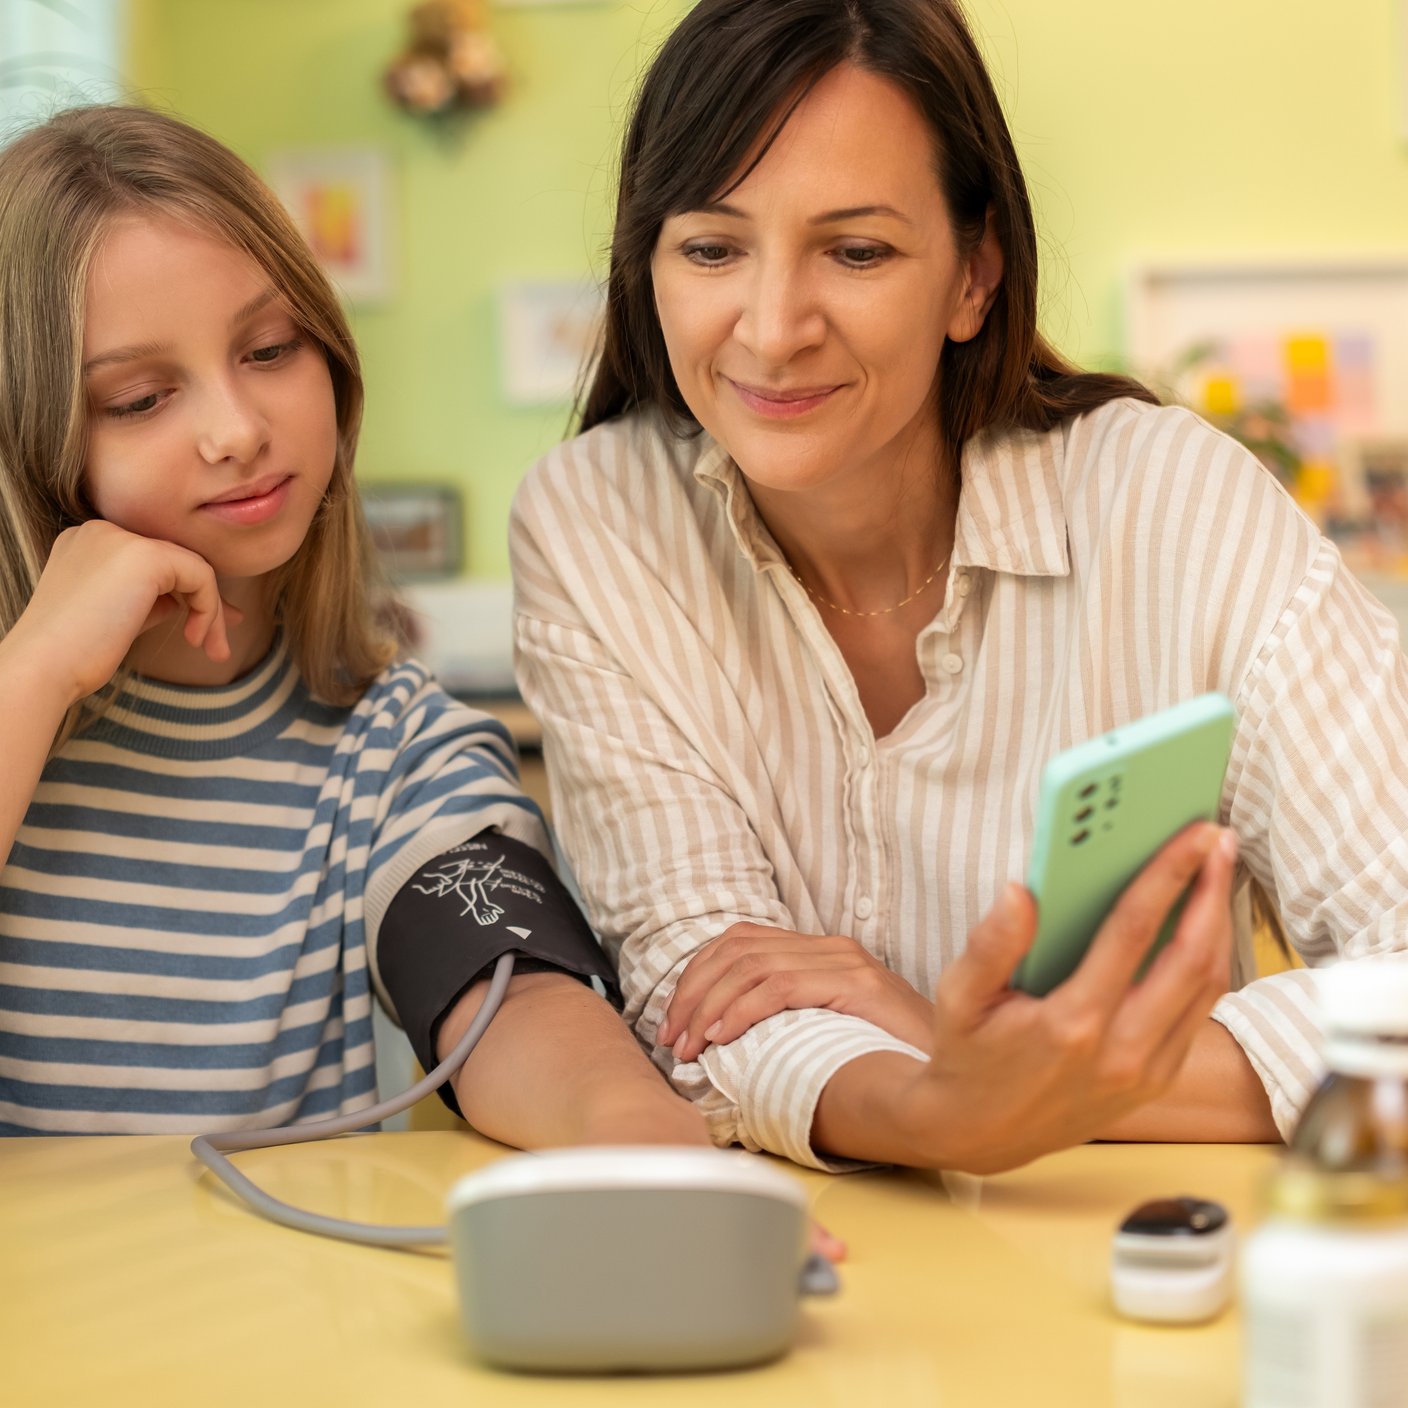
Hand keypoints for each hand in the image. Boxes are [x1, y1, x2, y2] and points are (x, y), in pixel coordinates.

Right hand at [2, 520, 238, 705]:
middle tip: (220, 641)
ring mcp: (123, 538)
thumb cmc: (76, 653)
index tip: (204, 629)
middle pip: (175, 560)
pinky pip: (201, 576)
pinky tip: (195, 639)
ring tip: (215, 651)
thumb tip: (184, 601)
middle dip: (208, 601)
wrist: (45, 665)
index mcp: (89, 542)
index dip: (185, 592)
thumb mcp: (118, 616)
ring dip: (212, 612)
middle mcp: (103, 531)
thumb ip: (150, 599)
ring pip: (192, 568)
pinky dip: (209, 609)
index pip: (154, 560)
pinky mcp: (145, 555)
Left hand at [657, 922, 933, 1060]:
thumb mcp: (827, 1034)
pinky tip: (723, 1036)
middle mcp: (831, 948)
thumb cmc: (889, 1063)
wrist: (959, 1075)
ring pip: (751, 966)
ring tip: (691, 1045)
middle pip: (736, 950)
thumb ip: (787, 1024)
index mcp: (820, 953)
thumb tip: (722, 1044)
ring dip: (709, 1006)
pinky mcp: (857, 984)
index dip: (696, 978)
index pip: (739, 944)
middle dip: (692, 993)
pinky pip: (781, 986)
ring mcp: (846, 962)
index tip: (673, 1022)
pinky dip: (743, 1009)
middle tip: (671, 1039)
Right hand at [894, 821, 1237, 1173]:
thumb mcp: (958, 996)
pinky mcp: (1158, 1079)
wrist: (983, 1133)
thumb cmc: (969, 1055)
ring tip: (1218, 871)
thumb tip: (1021, 890)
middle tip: (1218, 838)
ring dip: (1218, 923)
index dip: (1168, 875)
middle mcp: (1121, 1051)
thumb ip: (990, 943)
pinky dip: (1209, 960)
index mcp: (1071, 1024)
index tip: (1192, 835)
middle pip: (1190, 957)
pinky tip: (1203, 922)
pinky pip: (1199, 1011)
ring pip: (1207, 985)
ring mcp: (1147, 1071)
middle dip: (1212, 890)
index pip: (1133, 933)